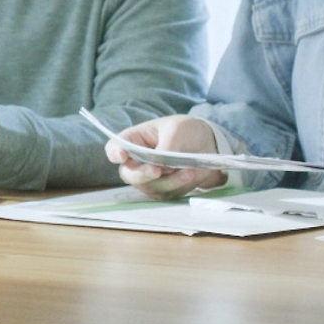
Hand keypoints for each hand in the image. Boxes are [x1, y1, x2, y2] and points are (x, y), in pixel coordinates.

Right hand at [105, 115, 224, 199]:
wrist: (208, 145)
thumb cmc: (186, 131)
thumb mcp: (176, 130)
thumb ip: (165, 148)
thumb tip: (159, 167)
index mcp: (133, 140)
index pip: (114, 148)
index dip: (114, 153)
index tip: (121, 156)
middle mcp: (136, 162)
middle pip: (128, 174)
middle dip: (142, 174)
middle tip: (157, 170)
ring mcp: (148, 178)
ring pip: (149, 187)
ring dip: (169, 181)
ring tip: (189, 170)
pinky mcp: (163, 190)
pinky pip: (166, 193)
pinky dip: (179, 186)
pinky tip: (191, 175)